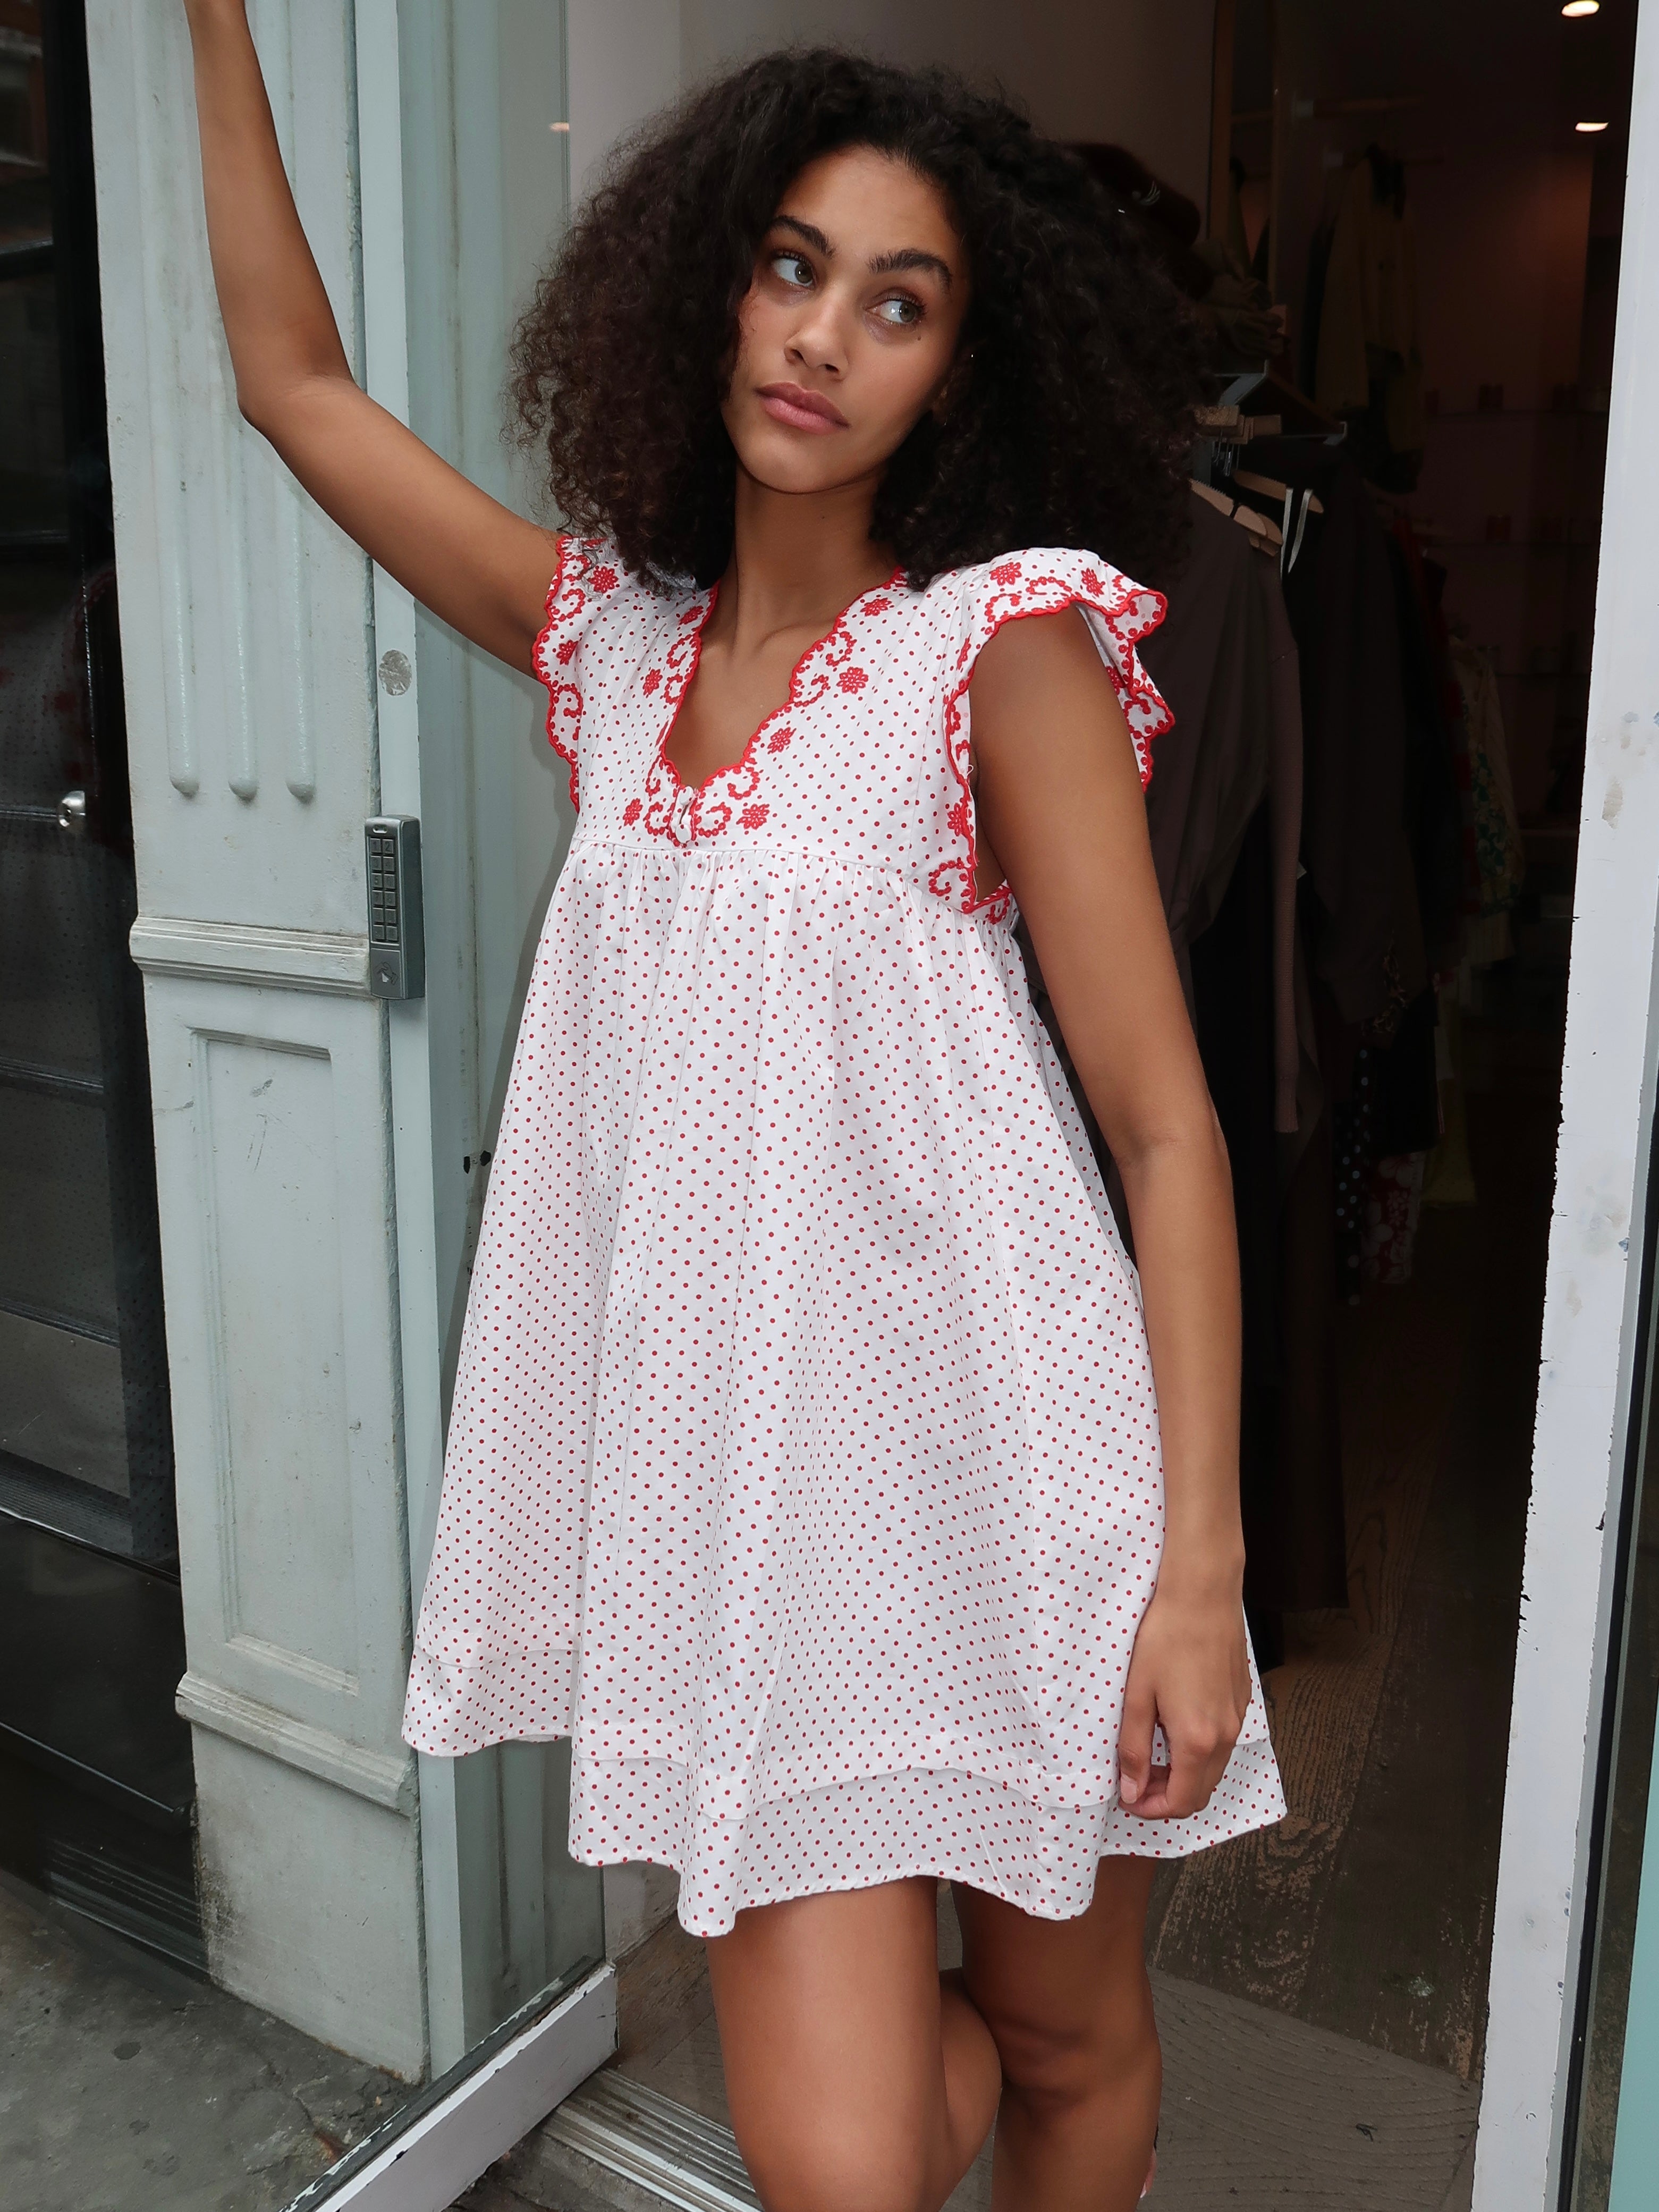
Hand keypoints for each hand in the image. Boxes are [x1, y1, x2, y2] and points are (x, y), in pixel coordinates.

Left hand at [1117, 1579, 1250, 1818]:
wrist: (1203, 1595)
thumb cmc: (1166, 1638)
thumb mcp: (1137, 1695)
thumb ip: (1133, 1749)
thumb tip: (1132, 1790)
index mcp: (1197, 1740)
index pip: (1181, 1802)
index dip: (1153, 1809)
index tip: (1130, 1798)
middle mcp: (1225, 1736)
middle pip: (1202, 1792)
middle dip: (1168, 1796)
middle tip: (1137, 1780)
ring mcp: (1238, 1718)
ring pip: (1214, 1769)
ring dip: (1186, 1776)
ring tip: (1154, 1757)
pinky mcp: (1241, 1701)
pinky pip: (1223, 1744)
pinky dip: (1201, 1753)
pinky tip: (1177, 1729)